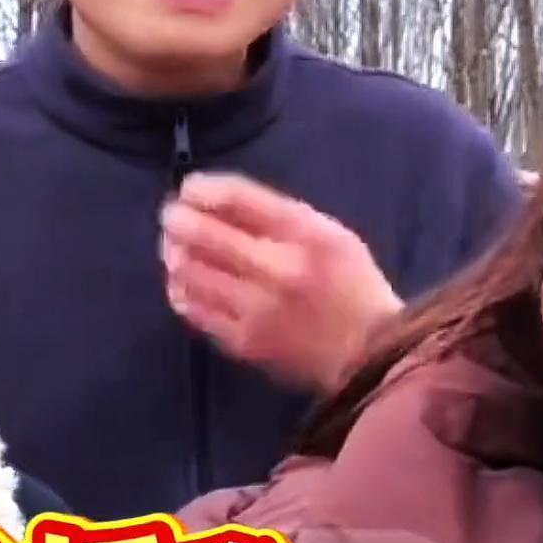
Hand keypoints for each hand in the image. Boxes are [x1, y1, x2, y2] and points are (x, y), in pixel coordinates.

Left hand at [160, 172, 402, 392]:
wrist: (370, 353)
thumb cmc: (350, 284)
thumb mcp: (330, 234)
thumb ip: (279, 216)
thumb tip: (217, 200)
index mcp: (306, 235)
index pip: (237, 199)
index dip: (203, 189)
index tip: (189, 189)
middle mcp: (279, 270)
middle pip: (204, 234)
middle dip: (178, 219)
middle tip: (171, 216)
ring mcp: (258, 309)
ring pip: (190, 272)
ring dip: (174, 253)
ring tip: (174, 247)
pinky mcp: (244, 341)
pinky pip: (194, 309)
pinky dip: (181, 289)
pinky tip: (184, 281)